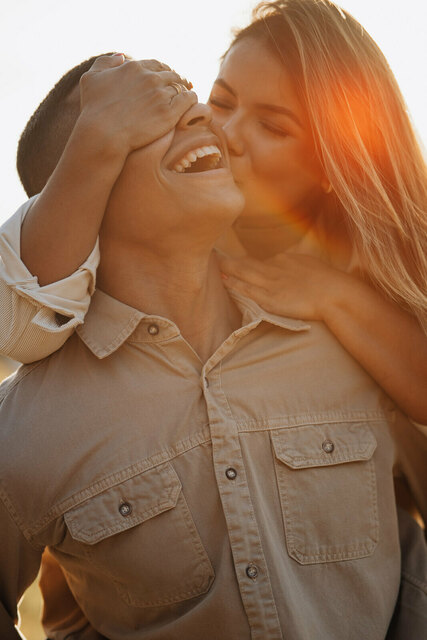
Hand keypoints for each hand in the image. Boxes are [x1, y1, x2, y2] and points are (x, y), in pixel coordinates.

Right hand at [78, 54, 197, 156]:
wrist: (103, 134)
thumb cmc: (93, 110)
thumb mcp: (91, 79)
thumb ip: (105, 62)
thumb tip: (122, 56)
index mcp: (134, 67)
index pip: (157, 65)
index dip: (164, 71)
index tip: (168, 78)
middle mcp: (150, 78)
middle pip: (171, 75)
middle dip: (177, 80)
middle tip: (183, 87)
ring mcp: (161, 94)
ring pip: (181, 87)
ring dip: (185, 91)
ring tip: (187, 98)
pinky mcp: (170, 113)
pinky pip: (189, 100)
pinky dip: (191, 100)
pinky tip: (191, 105)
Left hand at [218, 251, 350, 320]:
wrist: (334, 293)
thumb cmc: (330, 282)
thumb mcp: (311, 266)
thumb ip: (298, 265)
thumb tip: (292, 263)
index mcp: (286, 260)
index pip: (263, 262)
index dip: (249, 263)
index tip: (239, 262)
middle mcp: (275, 268)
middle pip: (248, 263)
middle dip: (231, 261)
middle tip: (215, 256)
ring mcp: (271, 283)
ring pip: (244, 274)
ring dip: (228, 269)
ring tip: (215, 266)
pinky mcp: (270, 298)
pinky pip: (248, 290)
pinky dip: (235, 284)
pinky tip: (224, 281)